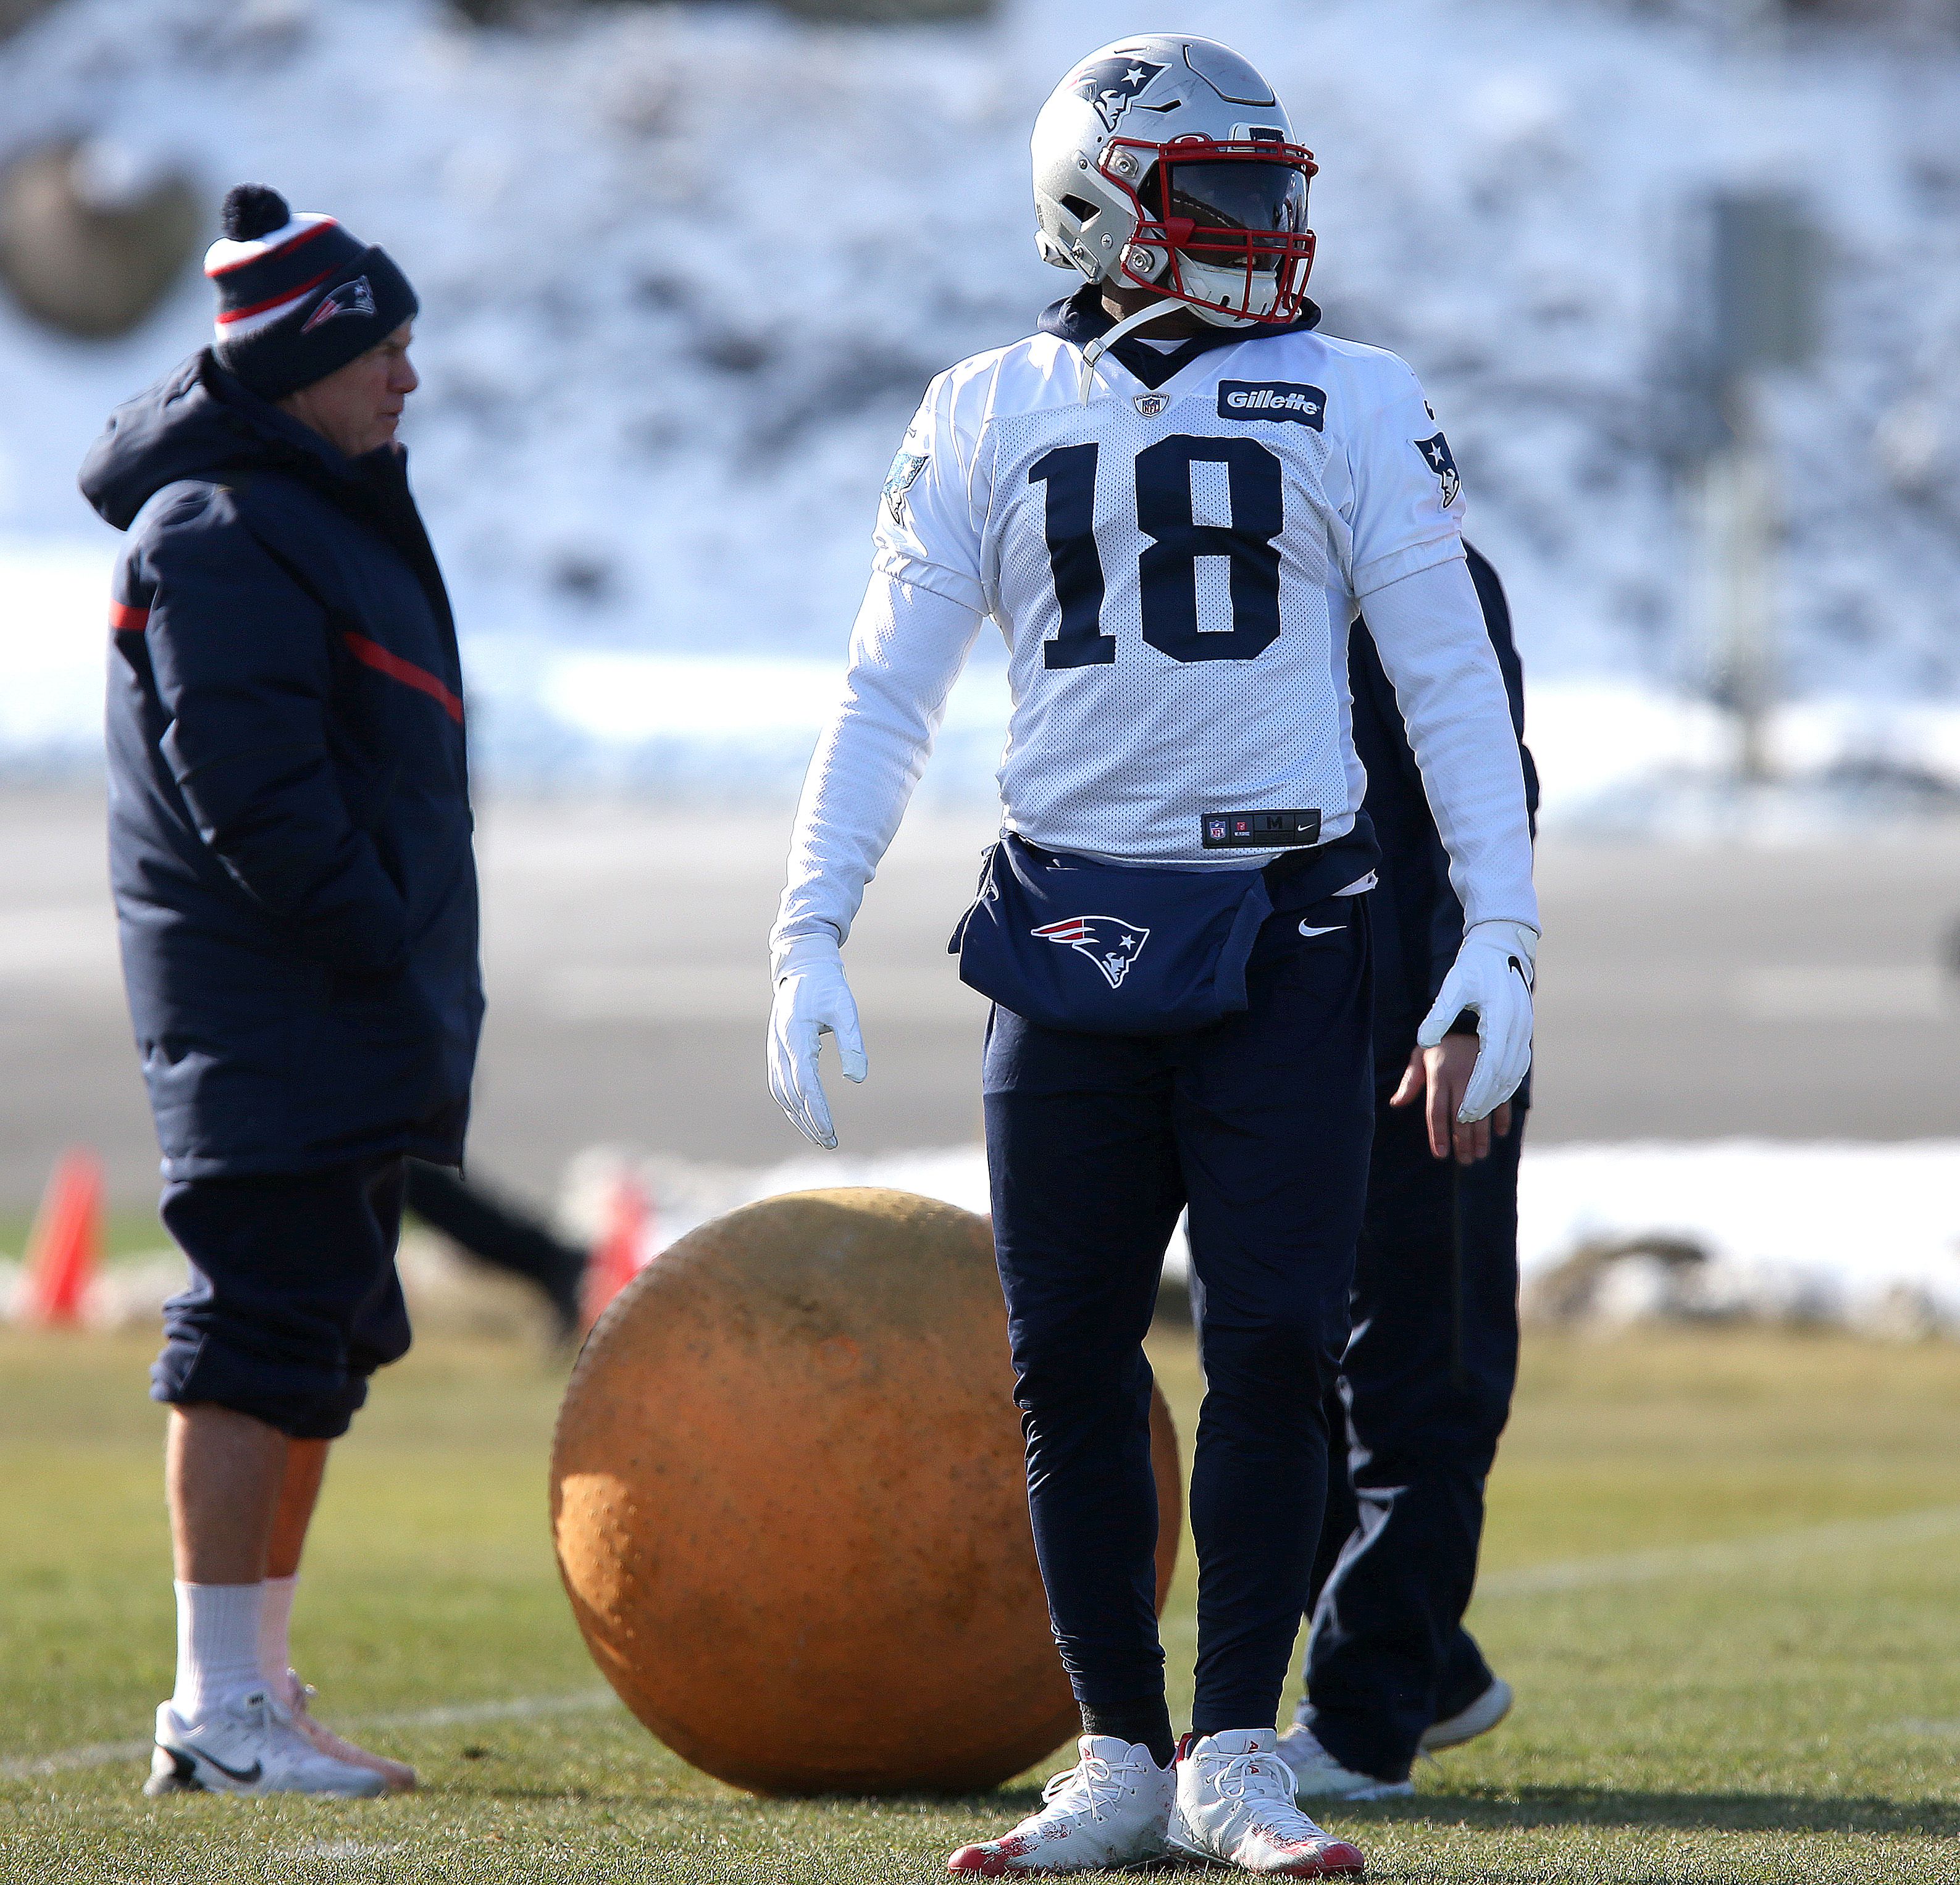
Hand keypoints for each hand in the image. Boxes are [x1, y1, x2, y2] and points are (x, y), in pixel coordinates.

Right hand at [766, 951, 866, 1150]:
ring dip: (799, 1119)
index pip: (805, 1085)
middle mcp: (780, 1047)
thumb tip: (856, 1079)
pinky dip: (792, 1106)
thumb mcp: (846, 1009)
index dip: (817, 1112)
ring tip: (821, 1138)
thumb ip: (852, 1043)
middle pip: (791, 1096)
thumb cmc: (827, 988)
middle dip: (810, 1122)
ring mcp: (774, 1051)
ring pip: (782, 1095)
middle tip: (831, 1143)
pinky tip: (807, 1118)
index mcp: (795, 1036)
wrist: (801, 968)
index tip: (831, 1132)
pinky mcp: (776, 1052)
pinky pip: (780, 1086)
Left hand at [1390, 1040, 1512, 1162]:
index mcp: (1440, 1074)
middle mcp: (1462, 1077)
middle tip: (1464, 1161)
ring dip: (1482, 1137)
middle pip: (1461, 1118)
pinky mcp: (1499, 1073)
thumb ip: (1410, 1082)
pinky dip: (1503, 1117)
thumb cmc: (1439, 1043)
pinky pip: (1502, 1100)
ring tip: (1479, 1155)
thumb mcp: (1420, 1056)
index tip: (1440, 1155)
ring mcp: (1482, 1076)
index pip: (1437, 1111)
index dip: (1438, 1135)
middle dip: (1463, 1143)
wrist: (1470, 1018)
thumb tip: (1395, 1104)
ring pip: (1482, 1113)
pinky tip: (1500, 1134)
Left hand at [1416, 919, 1535, 1124]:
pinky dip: (1508, 1083)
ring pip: (1514, 1073)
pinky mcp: (1524, 1029)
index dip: (1478, 1093)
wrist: (1503, 945)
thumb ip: (1439, 1015)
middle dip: (1486, 1101)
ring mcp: (1524, 1029)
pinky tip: (1496, 1097)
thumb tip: (1424, 1041)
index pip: (1490, 1066)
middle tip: (1468, 1122)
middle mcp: (1517, 1027)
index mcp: (1501, 1019)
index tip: (1464, 1112)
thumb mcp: (1454, 986)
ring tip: (1480, 1116)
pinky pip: (1518, 1064)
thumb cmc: (1476, 965)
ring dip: (1498, 1096)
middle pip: (1504, 1075)